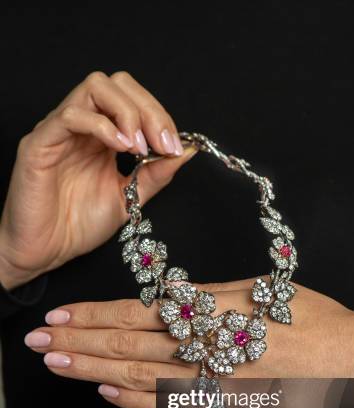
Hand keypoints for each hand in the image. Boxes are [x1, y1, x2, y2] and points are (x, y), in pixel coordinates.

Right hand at [0, 71, 195, 289]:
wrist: (46, 252)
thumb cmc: (78, 225)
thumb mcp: (129, 198)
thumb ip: (156, 174)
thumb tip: (187, 150)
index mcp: (101, 136)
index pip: (132, 98)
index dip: (159, 115)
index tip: (174, 148)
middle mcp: (81, 126)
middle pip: (116, 83)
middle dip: (148, 109)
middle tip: (162, 144)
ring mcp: (59, 131)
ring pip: (94, 87)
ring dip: (127, 113)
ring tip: (139, 148)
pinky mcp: (39, 144)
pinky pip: (70, 116)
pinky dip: (100, 126)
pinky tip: (119, 148)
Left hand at [23, 278, 353, 407]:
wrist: (351, 361)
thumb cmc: (309, 317)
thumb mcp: (258, 290)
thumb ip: (206, 298)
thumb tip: (163, 301)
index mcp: (213, 313)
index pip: (136, 313)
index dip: (93, 315)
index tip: (58, 316)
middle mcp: (207, 350)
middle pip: (126, 346)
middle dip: (77, 343)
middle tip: (36, 342)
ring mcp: (212, 386)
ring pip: (138, 377)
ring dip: (92, 371)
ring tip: (56, 365)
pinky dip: (132, 402)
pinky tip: (104, 395)